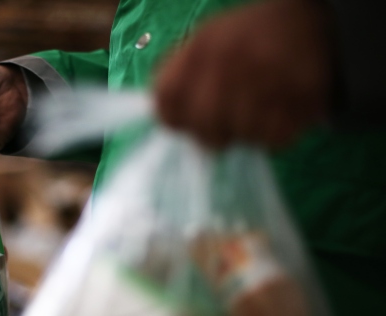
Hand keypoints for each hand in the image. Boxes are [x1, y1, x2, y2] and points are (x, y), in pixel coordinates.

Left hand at [154, 0, 332, 148]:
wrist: (307, 20)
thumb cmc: (245, 41)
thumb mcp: (205, 45)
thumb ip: (177, 80)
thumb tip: (163, 120)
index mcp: (202, 46)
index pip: (166, 99)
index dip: (173, 120)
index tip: (185, 124)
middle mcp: (233, 58)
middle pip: (203, 125)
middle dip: (209, 135)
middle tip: (221, 128)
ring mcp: (270, 75)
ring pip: (240, 136)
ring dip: (244, 135)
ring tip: (253, 115)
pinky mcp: (304, 94)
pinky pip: (274, 139)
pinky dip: (272, 137)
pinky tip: (275, 116)